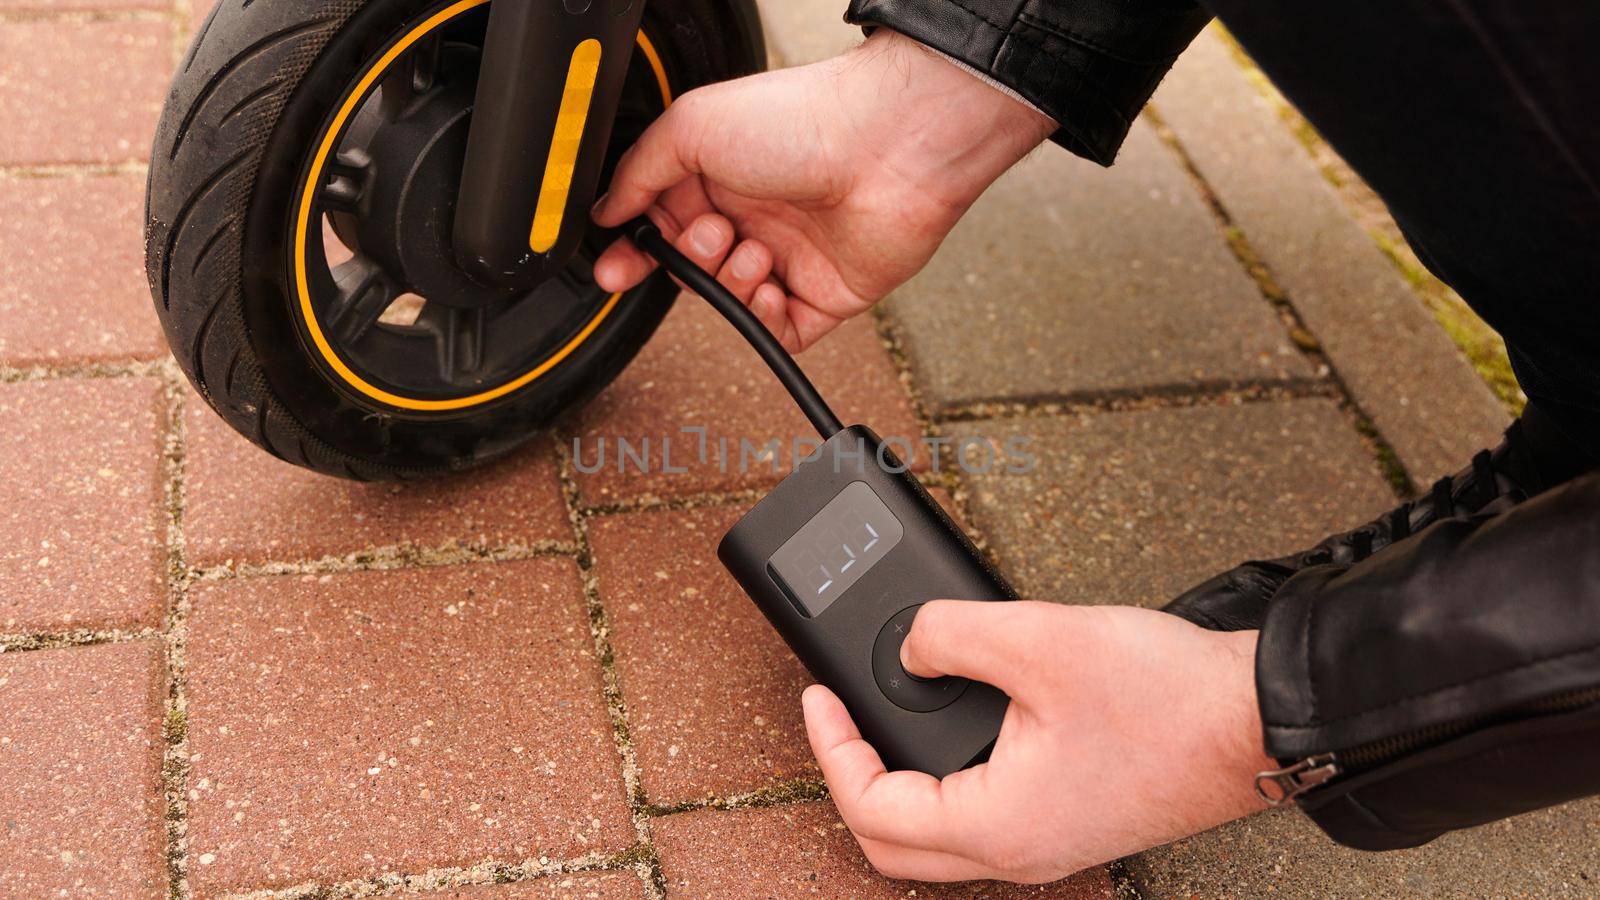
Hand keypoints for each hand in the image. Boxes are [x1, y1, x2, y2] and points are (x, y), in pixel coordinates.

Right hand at [592, 30, 1055, 351]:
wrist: (888, 147)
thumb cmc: (803, 120)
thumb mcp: (691, 126)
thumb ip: (638, 171)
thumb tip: (605, 209)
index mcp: (719, 172)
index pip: (660, 224)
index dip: (635, 250)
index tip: (615, 269)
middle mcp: (754, 214)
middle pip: (693, 267)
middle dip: (689, 260)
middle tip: (708, 235)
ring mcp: (790, 256)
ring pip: (730, 300)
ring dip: (729, 282)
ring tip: (751, 250)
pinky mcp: (825, 294)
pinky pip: (777, 332)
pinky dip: (764, 317)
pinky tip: (772, 284)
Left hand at [802, 601, 1273, 883]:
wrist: (1262, 718)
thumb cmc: (1170, 697)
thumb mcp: (1041, 639)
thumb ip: (951, 636)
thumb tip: (913, 646)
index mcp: (999, 826)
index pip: (871, 809)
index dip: (829, 748)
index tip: (817, 698)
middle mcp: (1019, 850)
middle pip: (893, 841)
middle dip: (851, 775)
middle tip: (839, 717)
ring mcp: (1048, 840)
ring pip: (938, 832)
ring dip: (899, 778)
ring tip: (888, 713)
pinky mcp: (1071, 818)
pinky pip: (982, 811)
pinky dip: (948, 773)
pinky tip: (957, 718)